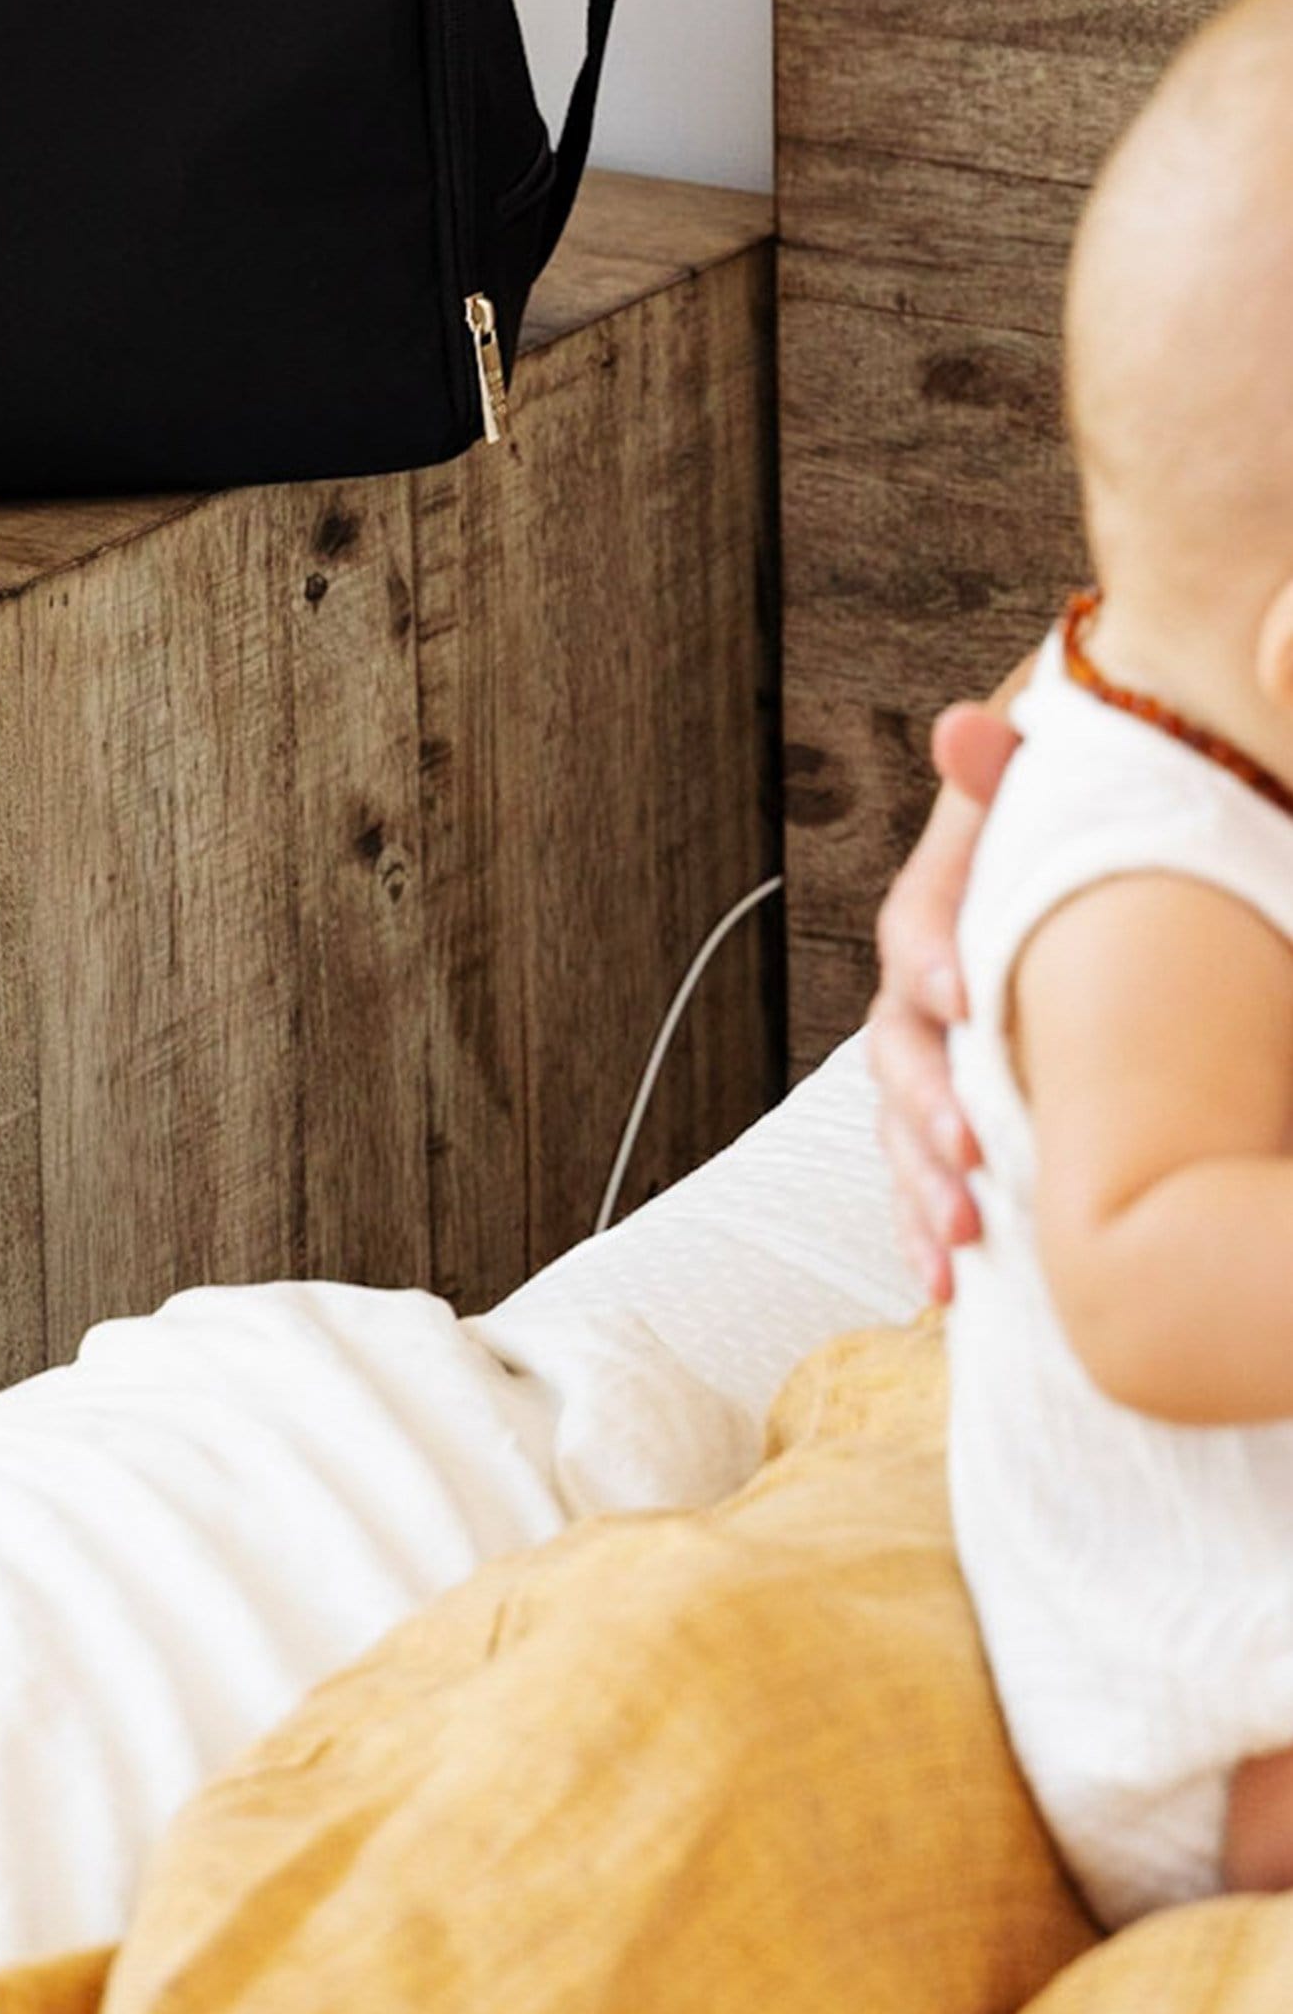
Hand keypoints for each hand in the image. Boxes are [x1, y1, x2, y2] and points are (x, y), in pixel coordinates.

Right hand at [869, 677, 1029, 1300]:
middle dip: (925, 1109)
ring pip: (901, 1127)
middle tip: (970, 1151)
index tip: (965, 1001)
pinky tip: (941, 1287)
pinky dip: (926, 1228)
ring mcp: (947, 1062)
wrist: (1116, 894)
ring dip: (919, 1186)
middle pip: (897, 1048)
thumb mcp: (1056, 804)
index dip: (931, 967)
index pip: (913, 932)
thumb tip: (962, 727)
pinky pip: (930, 1179)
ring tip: (956, 1242)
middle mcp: (931, 989)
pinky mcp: (973, 1122)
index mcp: (947, 904)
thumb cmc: (1091, 842)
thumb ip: (1008, 779)